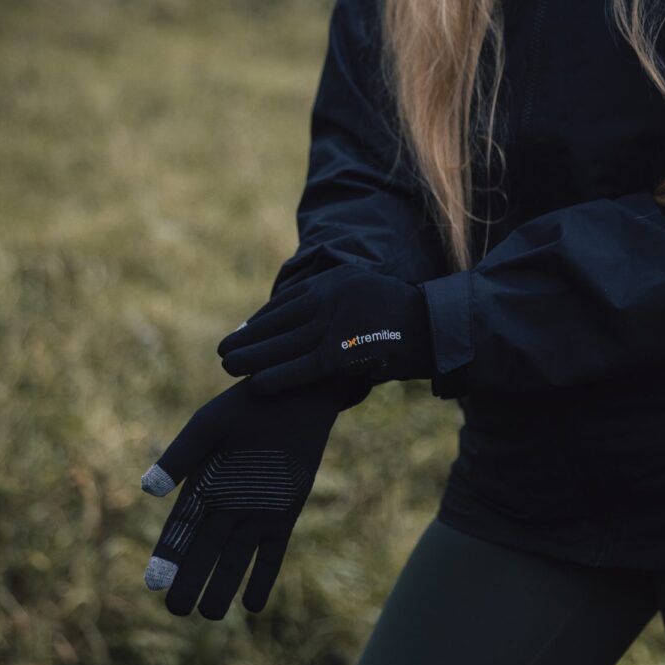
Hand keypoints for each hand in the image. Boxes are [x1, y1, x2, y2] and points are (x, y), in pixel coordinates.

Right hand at [141, 376, 350, 618]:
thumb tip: (147, 489)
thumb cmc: (246, 406)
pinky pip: (271, 554)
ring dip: (223, 586)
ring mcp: (255, 513)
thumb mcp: (209, 427)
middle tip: (176, 610)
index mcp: (200, 486)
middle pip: (203, 552)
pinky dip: (262, 577)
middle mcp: (224, 506)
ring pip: (235, 559)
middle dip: (190, 580)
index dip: (167, 558)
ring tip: (209, 614)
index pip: (179, 530)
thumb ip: (181, 456)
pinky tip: (252, 605)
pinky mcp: (283, 515)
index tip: (154, 585)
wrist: (292, 397)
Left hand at [216, 263, 433, 394]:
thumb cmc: (406, 321)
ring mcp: (337, 323)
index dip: (262, 319)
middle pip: (280, 321)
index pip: (290, 301)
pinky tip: (257, 383)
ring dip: (253, 355)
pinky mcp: (343, 352)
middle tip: (223, 350)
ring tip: (228, 365)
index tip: (243, 330)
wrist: (440, 327)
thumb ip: (339, 307)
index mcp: (337, 281)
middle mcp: (331, 297)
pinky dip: (277, 375)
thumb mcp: (367, 297)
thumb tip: (309, 325)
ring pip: (284, 344)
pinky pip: (302, 367)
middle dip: (250, 336)